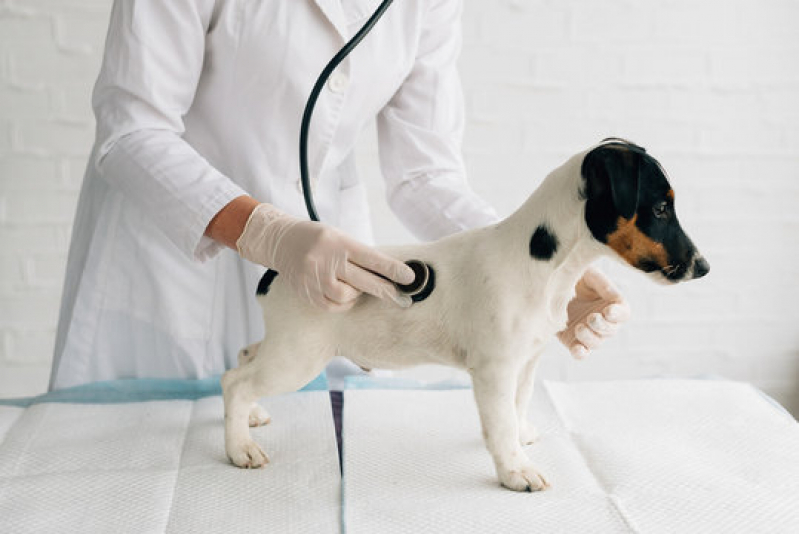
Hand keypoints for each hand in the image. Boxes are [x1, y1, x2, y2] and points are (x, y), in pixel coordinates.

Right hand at [236, 203, 414, 310]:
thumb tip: (388, 274)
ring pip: (348, 296)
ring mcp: (314, 278)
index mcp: (338, 242)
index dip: (392, 269)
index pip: (371, 258)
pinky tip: (344, 294)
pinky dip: (344, 303)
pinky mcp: (307, 293)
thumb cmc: (317, 238)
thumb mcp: (339, 236)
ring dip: (358, 294)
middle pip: (363, 281)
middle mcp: (326, 260)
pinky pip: (333, 306)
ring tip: (355, 285)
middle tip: (402, 298)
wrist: (280, 242)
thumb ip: (359, 254)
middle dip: (385, 291)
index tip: (410, 277)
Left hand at [557, 267, 629, 358]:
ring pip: (596, 343)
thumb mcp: (588, 273)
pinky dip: (580, 353)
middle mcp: (603, 321)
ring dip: (590, 338)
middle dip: (602, 326)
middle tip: (591, 318)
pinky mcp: (573, 341)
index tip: (608, 311)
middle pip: (611, 330)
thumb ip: (602, 284)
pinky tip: (577, 349)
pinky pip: (581, 352)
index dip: (618, 314)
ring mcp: (588, 332)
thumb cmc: (575, 275)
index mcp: (612, 304)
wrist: (550, 284)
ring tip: (579, 327)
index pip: (623, 313)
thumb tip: (613, 298)